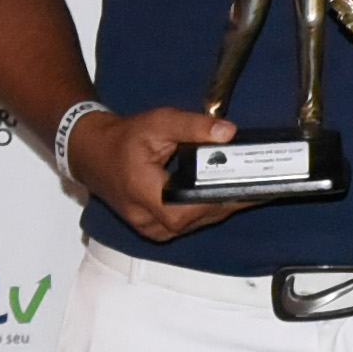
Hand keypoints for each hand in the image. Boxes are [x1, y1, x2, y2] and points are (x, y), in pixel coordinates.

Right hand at [65, 106, 246, 241]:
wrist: (92, 153)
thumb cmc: (122, 138)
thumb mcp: (158, 123)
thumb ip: (193, 127)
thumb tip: (228, 133)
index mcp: (146, 194)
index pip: (193, 206)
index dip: (224, 198)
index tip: (252, 187)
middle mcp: (148, 219)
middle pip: (200, 217)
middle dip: (230, 200)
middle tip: (261, 185)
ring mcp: (151, 228)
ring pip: (196, 223)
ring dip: (222, 206)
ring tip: (252, 189)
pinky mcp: (155, 228)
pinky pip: (188, 223)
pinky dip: (207, 210)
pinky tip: (226, 195)